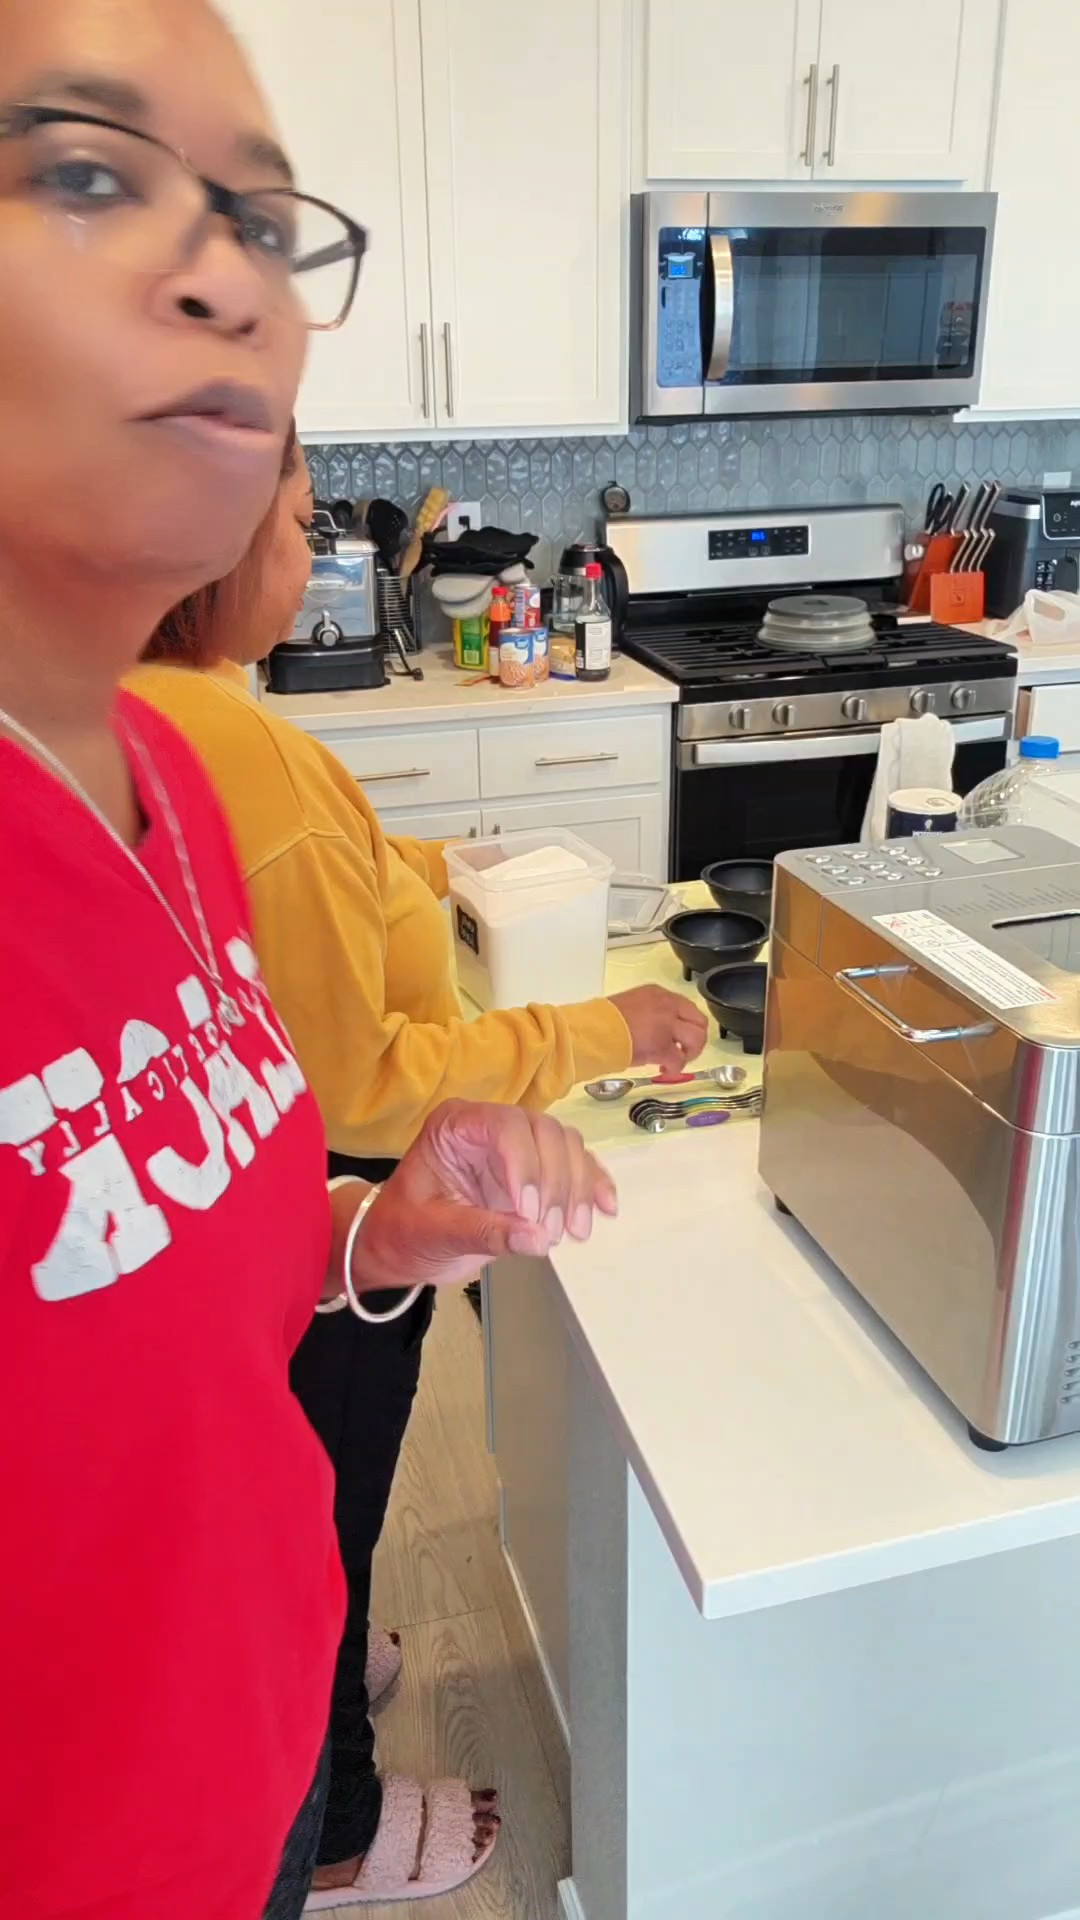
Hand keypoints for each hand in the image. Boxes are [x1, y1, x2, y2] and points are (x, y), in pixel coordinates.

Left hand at [351, 1101, 618, 1293]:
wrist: (403, 1243)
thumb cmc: (405, 1230)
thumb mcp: (434, 1233)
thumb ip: (483, 1232)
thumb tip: (537, 1239)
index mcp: (456, 1125)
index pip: (504, 1126)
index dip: (525, 1164)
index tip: (528, 1212)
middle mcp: (491, 1124)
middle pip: (544, 1134)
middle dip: (555, 1183)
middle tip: (550, 1232)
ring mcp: (518, 1144)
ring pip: (566, 1146)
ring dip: (577, 1188)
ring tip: (573, 1232)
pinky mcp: (537, 1169)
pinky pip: (574, 1166)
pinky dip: (591, 1186)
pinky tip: (604, 1209)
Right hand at [608, 984, 707, 1072]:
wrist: (594, 1031)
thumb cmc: (603, 1020)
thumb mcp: (631, 1006)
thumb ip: (649, 1013)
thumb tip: (654, 1029)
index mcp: (658, 994)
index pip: (687, 1007)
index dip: (687, 1024)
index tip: (679, 1036)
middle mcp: (667, 1006)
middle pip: (699, 1022)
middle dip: (695, 1039)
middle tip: (684, 1051)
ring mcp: (667, 1026)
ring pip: (696, 1039)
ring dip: (690, 1053)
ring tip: (676, 1061)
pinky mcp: (662, 1047)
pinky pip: (678, 1060)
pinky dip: (675, 1069)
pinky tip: (665, 1071)